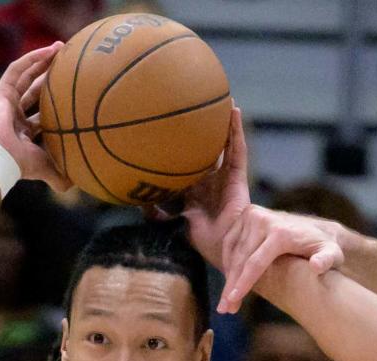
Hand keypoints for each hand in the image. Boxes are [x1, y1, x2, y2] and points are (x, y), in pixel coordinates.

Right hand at [0, 43, 70, 191]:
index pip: (44, 110)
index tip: (78, 90)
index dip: (60, 99)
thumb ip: (61, 176)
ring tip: (61, 48)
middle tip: (71, 62)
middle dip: (52, 75)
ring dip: (43, 61)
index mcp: (25, 130)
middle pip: (37, 88)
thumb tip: (77, 185)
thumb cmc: (23, 165)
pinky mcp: (0, 92)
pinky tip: (49, 50)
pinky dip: (32, 59)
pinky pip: (18, 69)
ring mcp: (6, 102)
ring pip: (27, 75)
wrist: (0, 160)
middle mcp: (15, 114)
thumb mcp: (48, 168)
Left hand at [174, 106, 250, 281]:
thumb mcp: (174, 224)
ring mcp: (225, 177)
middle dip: (199, 132)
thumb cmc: (204, 241)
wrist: (227, 247)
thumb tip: (137, 203)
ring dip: (221, 122)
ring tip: (219, 97)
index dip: (178, 152)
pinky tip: (234, 109)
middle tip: (191, 108)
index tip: (166, 133)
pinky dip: (236, 130)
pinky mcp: (238, 176)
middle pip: (205, 151)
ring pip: (223, 144)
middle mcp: (211, 181)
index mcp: (195, 192)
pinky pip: (238, 149)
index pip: (185, 167)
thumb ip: (158, 213)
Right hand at [216, 205, 344, 313]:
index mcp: (280, 233)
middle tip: (225, 309)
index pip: (255, 262)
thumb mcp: (332, 255)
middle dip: (231, 285)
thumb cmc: (325, 248)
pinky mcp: (246, 215)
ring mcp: (253, 215)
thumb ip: (326, 260)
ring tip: (226, 302)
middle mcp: (264, 220)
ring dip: (227, 277)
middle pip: (241, 259)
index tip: (233, 300)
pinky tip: (229, 281)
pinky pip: (231, 242)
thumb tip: (316, 266)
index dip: (243, 283)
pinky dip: (228, 262)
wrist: (318, 229)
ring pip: (233, 251)